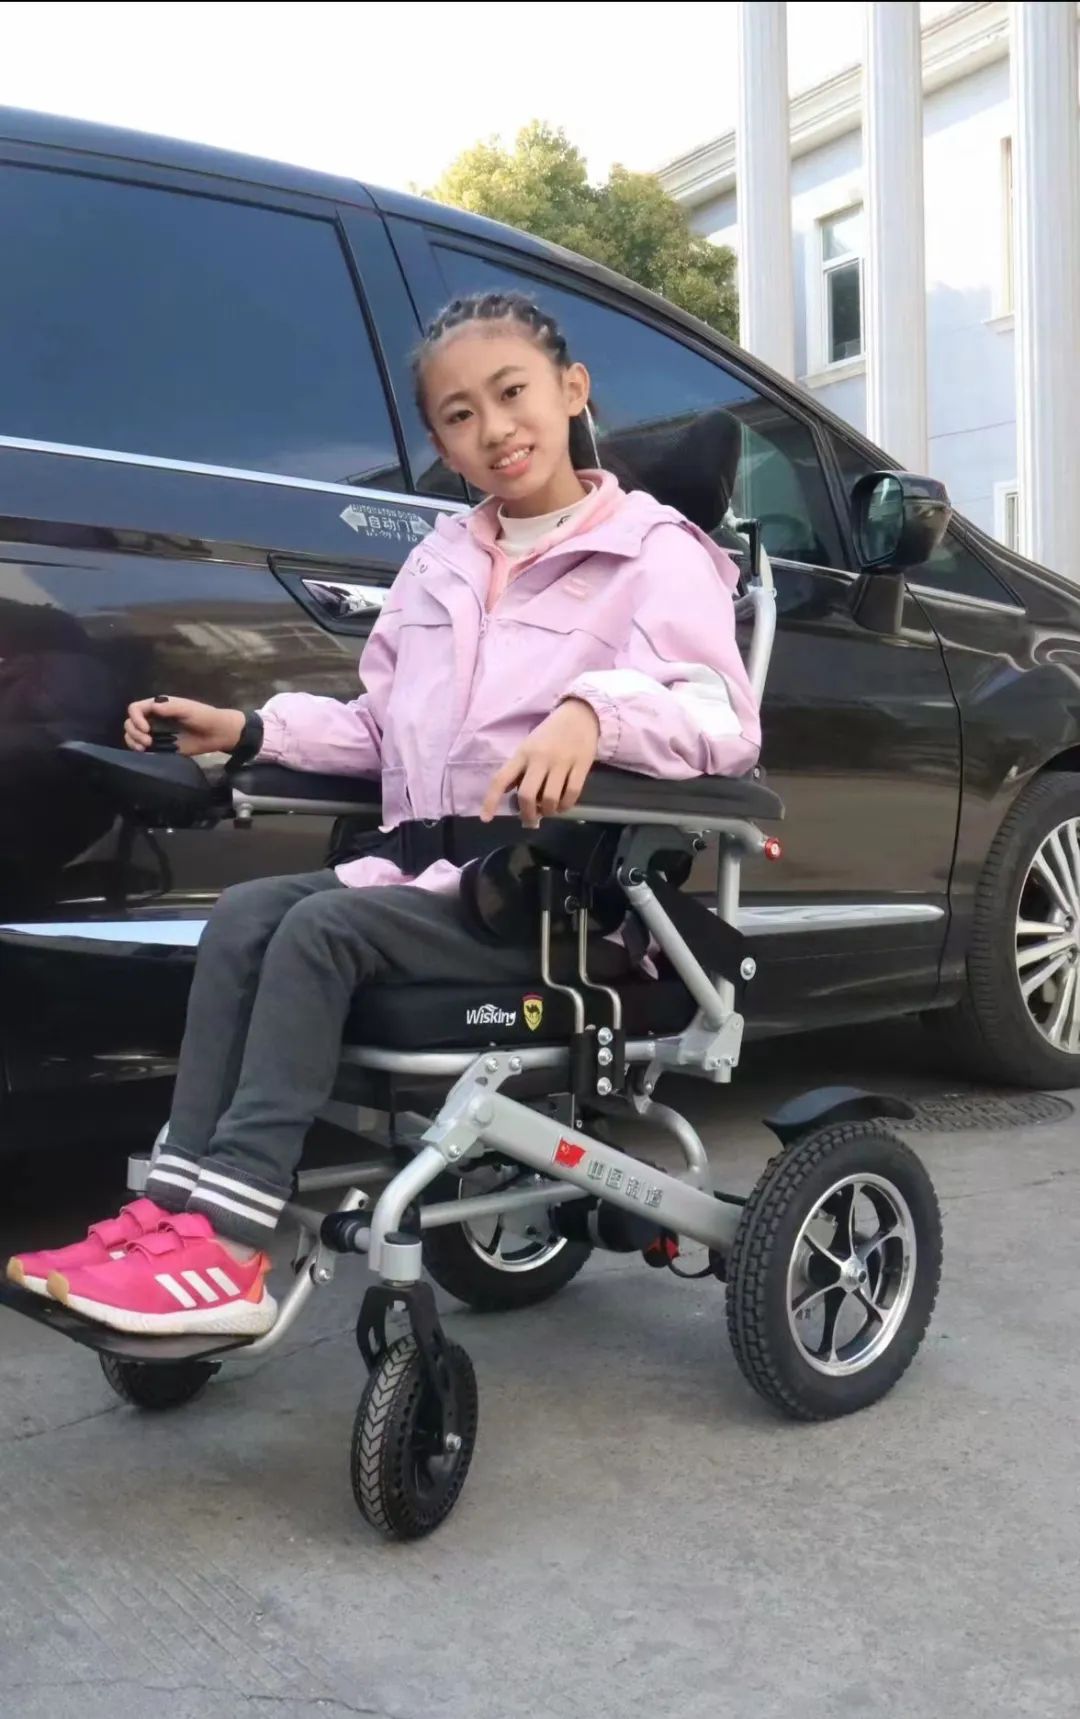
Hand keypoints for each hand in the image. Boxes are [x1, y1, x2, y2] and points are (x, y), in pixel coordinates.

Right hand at [124, 696, 245, 756]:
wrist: (216, 734)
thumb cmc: (203, 717)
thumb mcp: (188, 709)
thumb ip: (170, 707)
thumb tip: (152, 707)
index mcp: (157, 706)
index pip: (135, 708)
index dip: (135, 718)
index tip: (146, 728)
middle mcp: (152, 718)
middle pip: (129, 723)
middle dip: (134, 733)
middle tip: (148, 742)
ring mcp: (155, 733)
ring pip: (132, 735)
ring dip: (133, 741)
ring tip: (145, 748)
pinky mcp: (159, 746)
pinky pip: (141, 748)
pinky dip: (138, 750)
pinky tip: (146, 753)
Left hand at [481, 699, 600, 826]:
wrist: (580, 715)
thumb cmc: (550, 734)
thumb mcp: (528, 747)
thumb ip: (518, 769)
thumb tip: (508, 793)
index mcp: (523, 753)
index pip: (501, 779)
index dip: (491, 800)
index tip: (486, 819)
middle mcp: (540, 758)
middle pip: (527, 795)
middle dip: (527, 814)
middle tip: (531, 819)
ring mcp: (561, 762)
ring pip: (550, 798)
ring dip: (548, 811)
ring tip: (548, 810)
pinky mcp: (581, 765)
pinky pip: (572, 794)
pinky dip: (566, 806)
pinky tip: (562, 805)